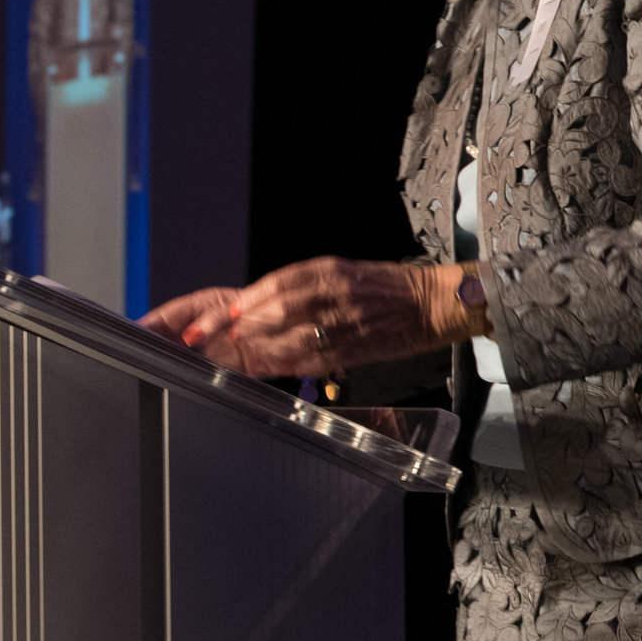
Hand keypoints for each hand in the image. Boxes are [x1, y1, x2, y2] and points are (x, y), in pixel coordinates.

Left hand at [147, 257, 475, 376]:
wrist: (431, 303)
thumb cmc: (383, 288)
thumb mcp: (341, 274)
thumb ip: (299, 289)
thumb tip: (253, 308)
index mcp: (328, 271)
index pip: (275, 285)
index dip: (242, 303)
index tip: (218, 316)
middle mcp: (333, 294)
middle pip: (274, 312)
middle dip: (236, 329)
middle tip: (211, 341)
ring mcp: (343, 323)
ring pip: (288, 339)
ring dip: (253, 350)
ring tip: (230, 357)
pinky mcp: (352, 349)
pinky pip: (311, 360)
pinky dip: (283, 366)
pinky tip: (264, 368)